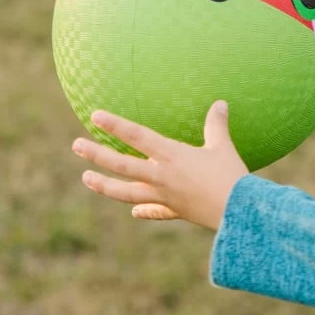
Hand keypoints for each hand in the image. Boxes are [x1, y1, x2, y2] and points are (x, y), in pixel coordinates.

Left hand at [74, 101, 247, 229]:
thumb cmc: (231, 176)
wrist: (238, 211)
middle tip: (76, 145)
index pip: (137, 137)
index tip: (95, 116)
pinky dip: (144, 210)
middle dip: (96, 154)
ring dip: (104, 185)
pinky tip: (135, 211)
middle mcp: (161, 176)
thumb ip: (216, 125)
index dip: (116, 125)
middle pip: (121, 165)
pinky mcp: (175, 211)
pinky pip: (155, 211)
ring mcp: (164, 196)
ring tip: (86, 178)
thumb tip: (220, 103)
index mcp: (171, 156)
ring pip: (127, 191)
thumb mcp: (223, 147)